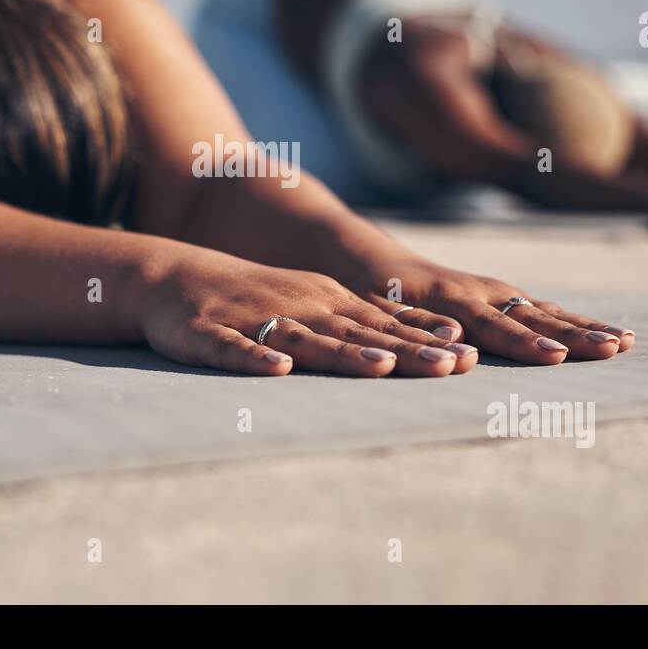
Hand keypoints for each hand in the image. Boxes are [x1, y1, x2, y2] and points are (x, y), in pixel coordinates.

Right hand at [140, 249, 477, 376]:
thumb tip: (441, 343)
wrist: (177, 277)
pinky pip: (235, 350)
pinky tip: (277, 370)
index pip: (385, 323)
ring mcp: (256, 320)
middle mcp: (300, 306)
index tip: (470, 357)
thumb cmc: (259, 298)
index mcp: (328, 301)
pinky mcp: (212, 334)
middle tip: (448, 368)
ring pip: (305, 339)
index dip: (426, 340)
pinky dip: (256, 360)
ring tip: (380, 368)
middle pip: (358, 334)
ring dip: (343, 354)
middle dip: (404, 351)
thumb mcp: (319, 303)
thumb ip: (370, 324)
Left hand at [350, 258, 633, 364]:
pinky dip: (576, 322)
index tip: (554, 357)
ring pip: (546, 311)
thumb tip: (453, 339)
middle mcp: (478, 290)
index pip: (490, 324)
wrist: (370, 259)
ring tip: (624, 342)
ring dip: (584, 327)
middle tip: (612, 348)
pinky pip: (545, 310)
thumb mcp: (376, 307)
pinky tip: (609, 335)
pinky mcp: (503, 296)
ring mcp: (494, 291)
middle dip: (572, 334)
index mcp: (446, 297)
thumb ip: (412, 324)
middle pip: (531, 315)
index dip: (522, 342)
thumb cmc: (367, 290)